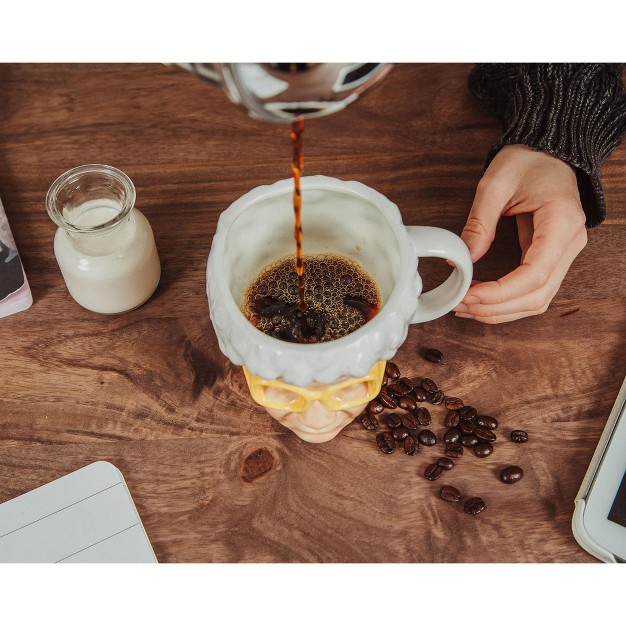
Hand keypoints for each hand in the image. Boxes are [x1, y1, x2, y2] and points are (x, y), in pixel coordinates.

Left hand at [453, 144, 587, 322]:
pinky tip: (481, 300)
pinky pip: (534, 290)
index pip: (535, 273)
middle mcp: (570, 243)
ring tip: (465, 308)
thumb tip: (461, 259)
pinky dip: (508, 302)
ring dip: (501, 311)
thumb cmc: (526, 161)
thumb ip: (479, 223)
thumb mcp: (495, 183)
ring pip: (538, 300)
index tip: (469, 295)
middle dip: (496, 308)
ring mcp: (565, 253)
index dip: (501, 293)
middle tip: (460, 306)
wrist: (547, 151)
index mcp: (562, 222)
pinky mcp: (552, 257)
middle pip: (538, 295)